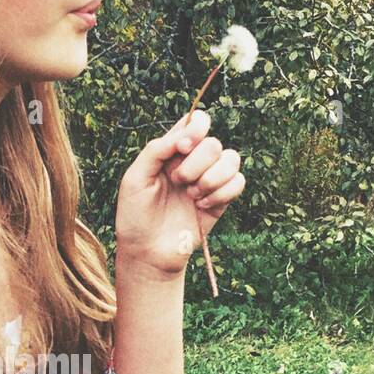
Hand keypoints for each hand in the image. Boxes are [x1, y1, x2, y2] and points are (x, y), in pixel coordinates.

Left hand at [115, 108, 245, 278]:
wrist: (148, 251)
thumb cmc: (136, 215)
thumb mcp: (135, 178)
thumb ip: (157, 150)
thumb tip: (184, 135)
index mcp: (173, 150)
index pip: (197, 122)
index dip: (196, 129)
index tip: (182, 148)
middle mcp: (194, 161)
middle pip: (214, 143)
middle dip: (197, 163)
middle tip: (179, 182)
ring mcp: (209, 179)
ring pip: (232, 159)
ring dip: (212, 178)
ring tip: (192, 196)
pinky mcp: (221, 200)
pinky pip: (239, 182)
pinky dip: (222, 193)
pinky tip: (202, 206)